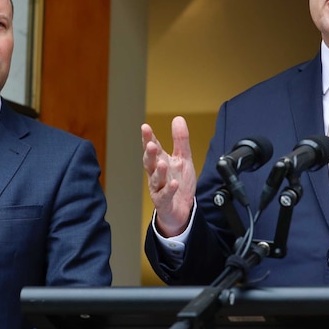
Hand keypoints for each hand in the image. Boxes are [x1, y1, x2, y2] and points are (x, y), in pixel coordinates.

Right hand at [142, 116, 196, 236]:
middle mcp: (156, 174)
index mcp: (160, 162)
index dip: (148, 138)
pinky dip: (169, 190)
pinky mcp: (164, 202)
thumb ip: (180, 140)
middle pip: (149, 163)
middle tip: (151, 144)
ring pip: (155, 179)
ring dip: (159, 171)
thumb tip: (178, 118)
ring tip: (162, 163)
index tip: (145, 127)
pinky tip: (174, 184)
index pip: (153, 148)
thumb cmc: (179, 183)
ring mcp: (158, 189)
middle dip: (149, 154)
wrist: (181, 210)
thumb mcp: (183, 159)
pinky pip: (165, 196)